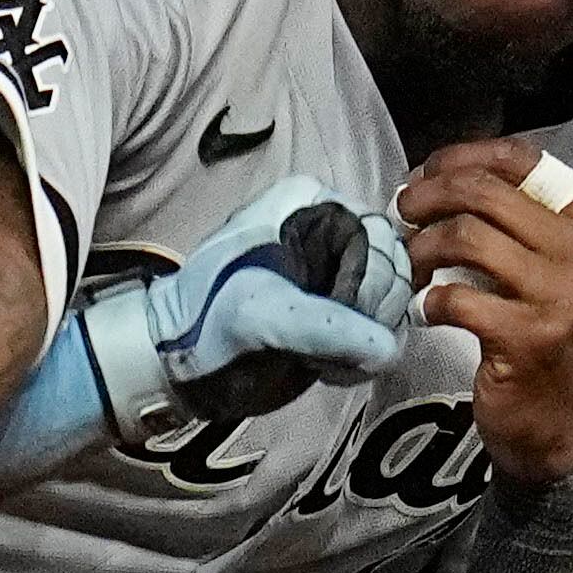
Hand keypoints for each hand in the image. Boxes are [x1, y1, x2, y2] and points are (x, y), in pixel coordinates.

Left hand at [82, 177, 411, 437]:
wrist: (180, 364)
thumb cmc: (203, 326)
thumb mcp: (255, 316)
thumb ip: (321, 326)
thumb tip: (382, 347)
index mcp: (304, 205)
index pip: (374, 231)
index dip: (367, 277)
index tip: (341, 309)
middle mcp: (325, 229)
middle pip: (391, 264)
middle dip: (370, 310)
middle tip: (329, 340)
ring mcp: (335, 268)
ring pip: (392, 297)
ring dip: (369, 337)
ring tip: (322, 356)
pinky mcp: (338, 308)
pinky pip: (383, 325)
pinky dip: (366, 354)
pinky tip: (329, 368)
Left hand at [396, 140, 572, 487]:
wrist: (566, 425)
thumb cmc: (549, 335)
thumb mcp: (554, 266)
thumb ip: (516, 218)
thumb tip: (436, 177)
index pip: (521, 160)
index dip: (458, 159)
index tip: (424, 174)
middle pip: (483, 192)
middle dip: (426, 198)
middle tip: (401, 214)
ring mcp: (565, 296)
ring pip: (464, 237)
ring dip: (420, 248)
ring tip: (411, 267)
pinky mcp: (531, 337)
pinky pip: (455, 297)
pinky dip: (426, 301)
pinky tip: (426, 311)